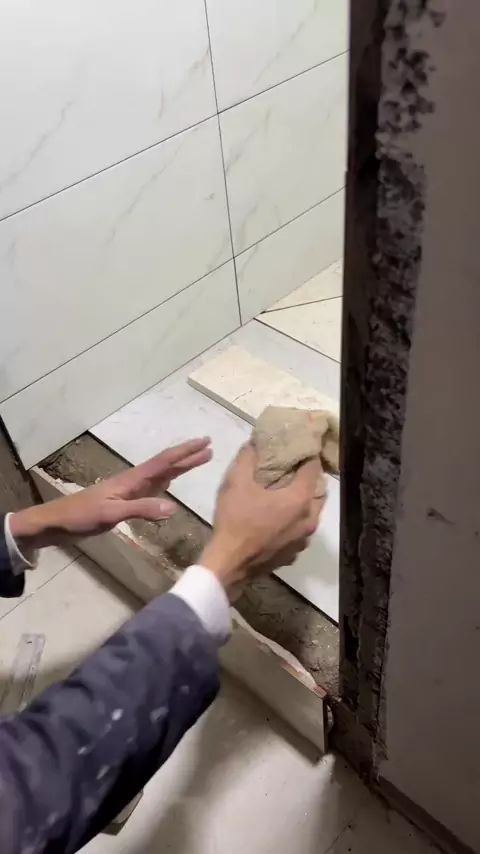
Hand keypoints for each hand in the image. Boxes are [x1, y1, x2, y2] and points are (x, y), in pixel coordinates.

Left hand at [10, 438, 211, 548]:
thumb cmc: (82, 516)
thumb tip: (173, 507)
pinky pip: (153, 488)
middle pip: (166, 465)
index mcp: (132, 480)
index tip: (205, 443)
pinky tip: (170, 485)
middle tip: (209, 447)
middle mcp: (133, 481)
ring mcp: (129, 491)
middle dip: (187, 456)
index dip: (185, 452)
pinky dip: (167, 483)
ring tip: (198, 460)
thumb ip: (142, 509)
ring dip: (180, 468)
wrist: (57, 523)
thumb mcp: (112, 515)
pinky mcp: (125, 502)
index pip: (164, 462)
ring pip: (161, 475)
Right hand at [200, 444, 323, 595]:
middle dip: (309, 478)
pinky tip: (279, 519)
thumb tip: (254, 443)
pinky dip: (295, 521)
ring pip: (311, 513)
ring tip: (286, 493)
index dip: (307, 455)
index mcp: (299, 499)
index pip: (313, 469)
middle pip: (318, 492)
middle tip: (293, 469)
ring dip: (303, 501)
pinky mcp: (294, 554)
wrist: (228, 563)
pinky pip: (301, 531)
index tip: (299, 447)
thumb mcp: (236, 482)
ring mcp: (303, 539)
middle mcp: (309, 519)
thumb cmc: (235, 520)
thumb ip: (247, 458)